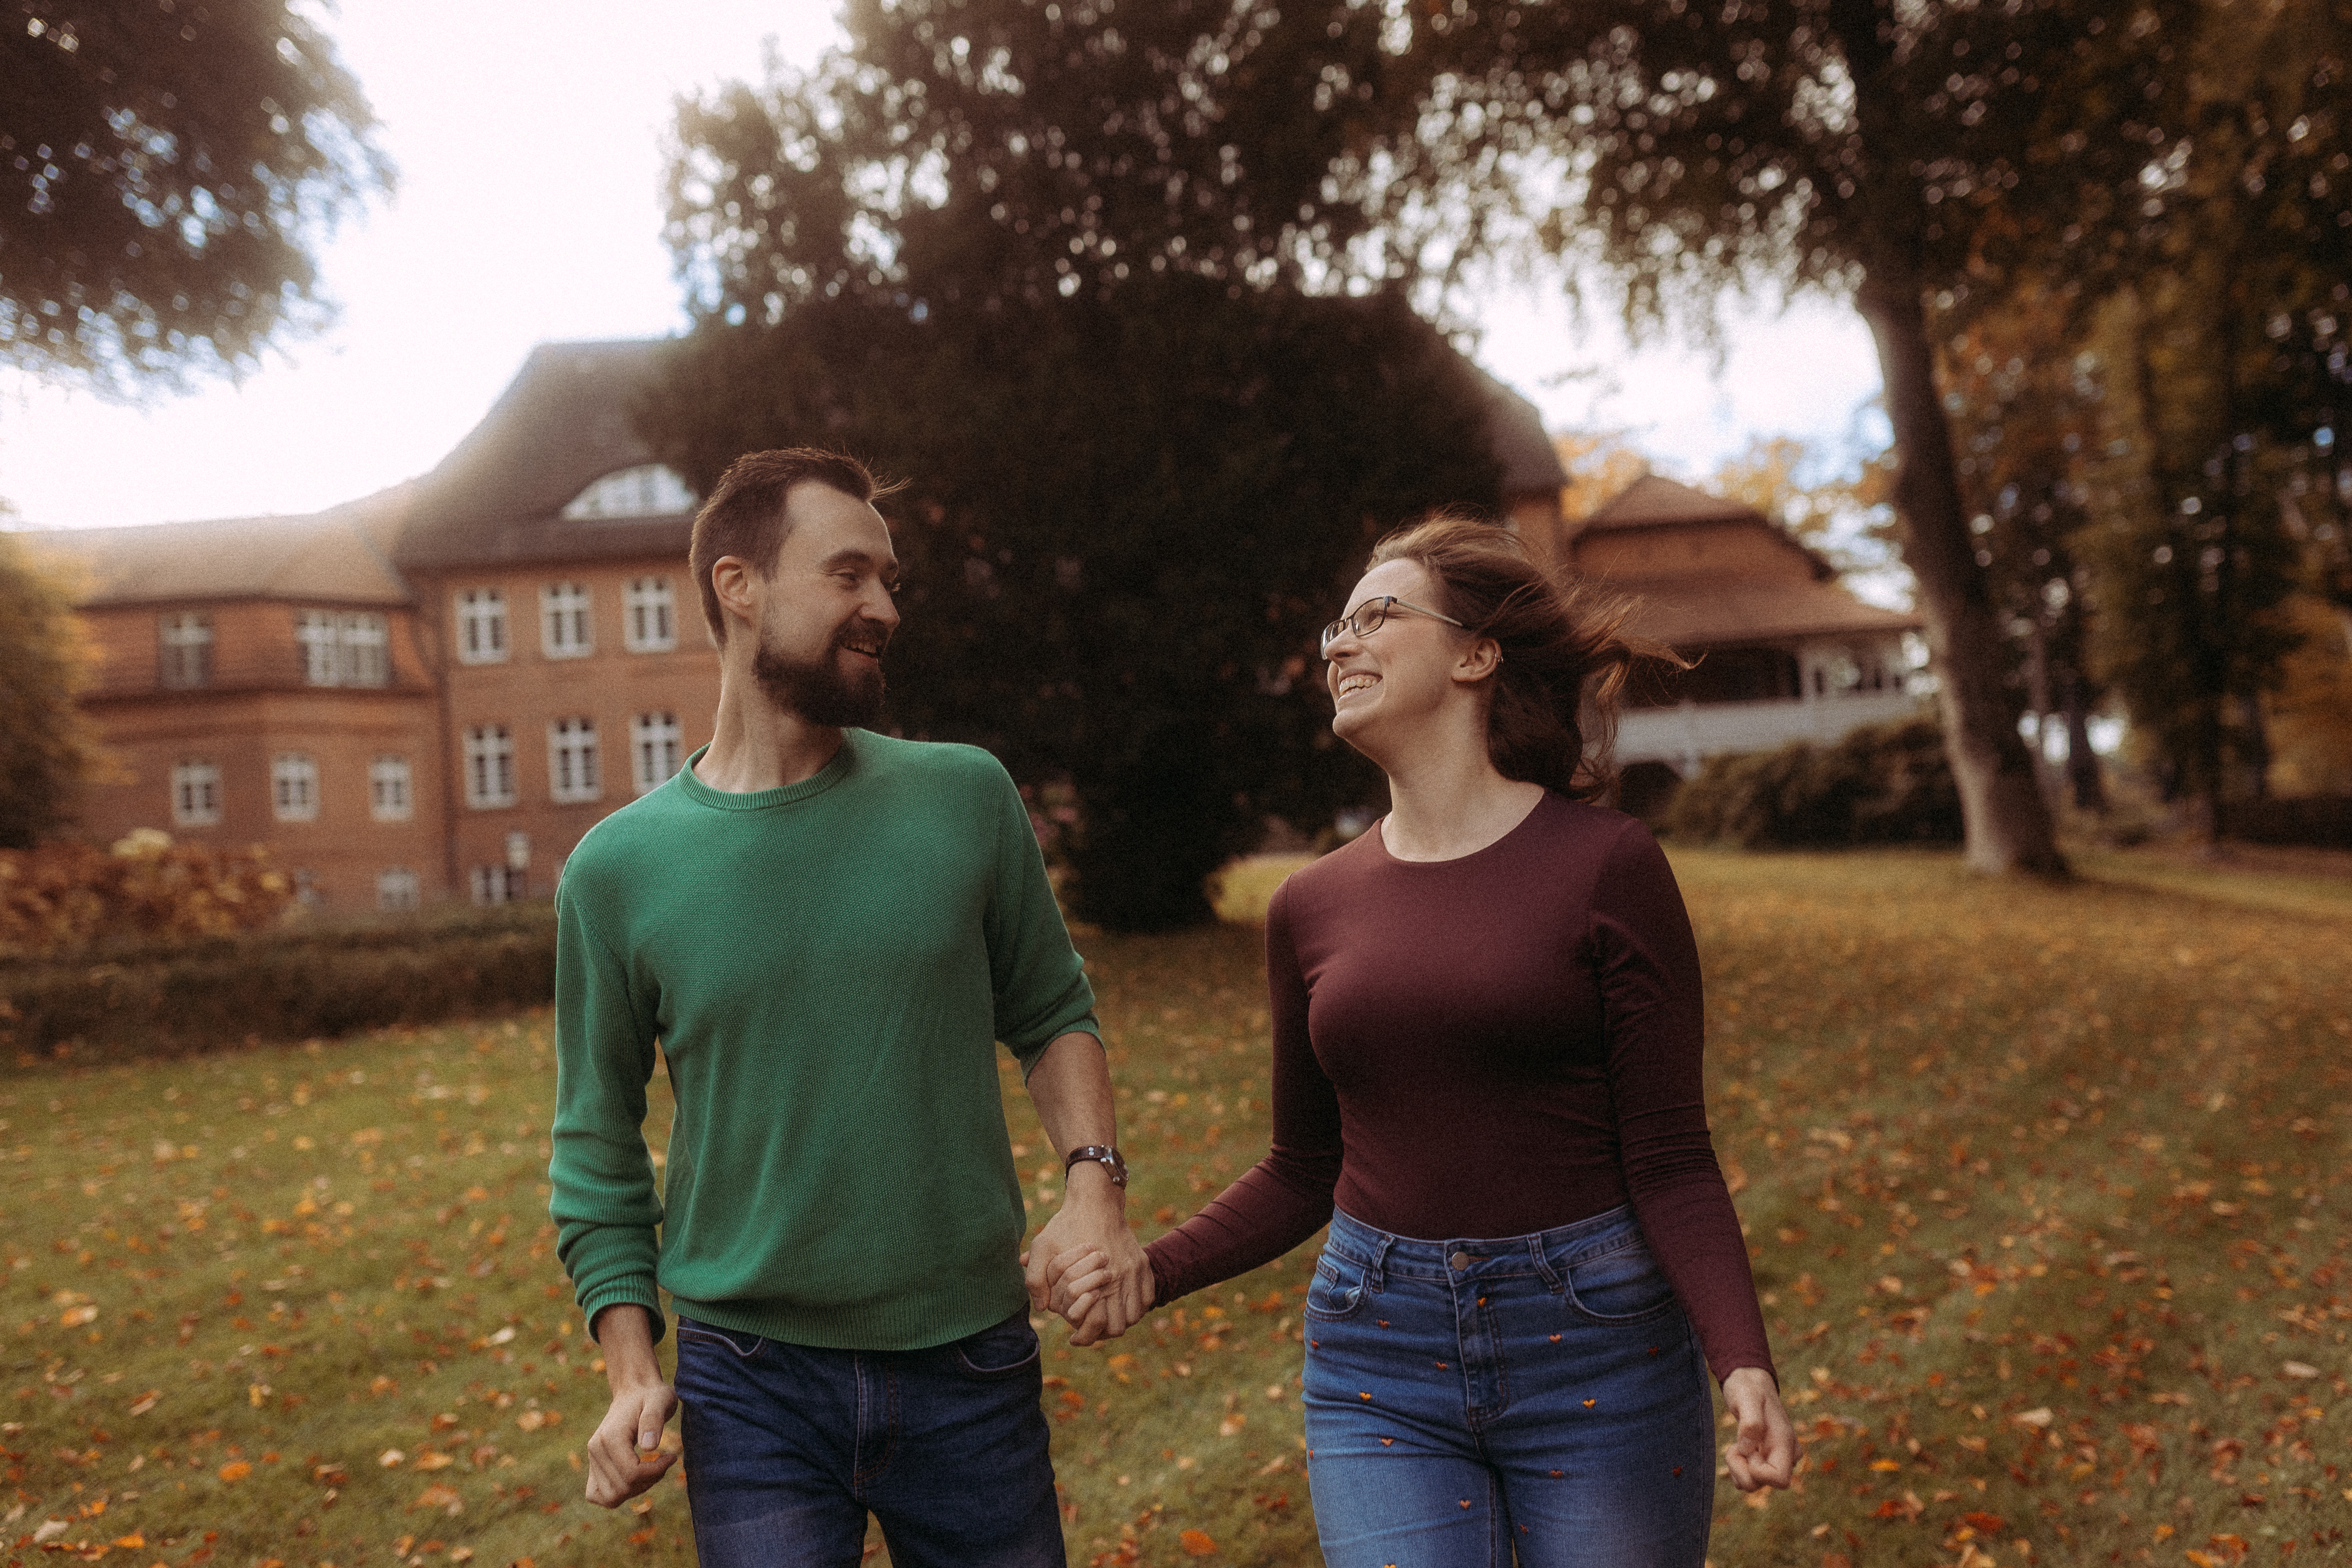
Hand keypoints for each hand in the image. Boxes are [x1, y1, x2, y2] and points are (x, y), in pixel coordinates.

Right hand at [583, 1305, 679, 1508]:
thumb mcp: (660, 1400)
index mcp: (610, 1437)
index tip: (670, 1457)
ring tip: (650, 1470)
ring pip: (610, 1497)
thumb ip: (654, 1420)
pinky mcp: (594, 1466)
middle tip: (662, 1463)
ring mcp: (592, 1459)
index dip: (655, 1472)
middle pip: (621, 1489)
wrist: (635, 1392)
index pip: (631, 1474)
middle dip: (647, 1481)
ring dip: (635, 1490)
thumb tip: (649, 1447)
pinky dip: (618, 1494)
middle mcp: (595, 1450)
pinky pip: (597, 1495)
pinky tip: (636, 1477)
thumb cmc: (651, 1396)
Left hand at [1022, 1165, 1150, 1345]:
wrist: (1095, 1200)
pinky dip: (1136, 1306)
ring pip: (1135, 1315)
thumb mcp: (1042, 1248)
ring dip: (1122, 1320)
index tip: (1075, 1337)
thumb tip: (1042, 1309)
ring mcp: (1134, 1271)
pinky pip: (1147, 1298)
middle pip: (1118, 1327)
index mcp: (1094, 1279)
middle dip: (1104, 1332)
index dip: (1085, 1337)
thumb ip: (1035, 1280)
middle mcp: (1119, 1279)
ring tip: (1105, 1317)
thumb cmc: (1065, 1225)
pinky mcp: (1142, 1264)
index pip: (1097, 1326)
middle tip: (1091, 1327)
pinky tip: (1121, 1302)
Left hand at [1721, 1365, 1797, 1490]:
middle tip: (1737, 1445)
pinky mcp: (1764, 1460)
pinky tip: (1739, 1447)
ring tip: (1737, 1444)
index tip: (1748, 1451)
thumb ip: (1750, 1422)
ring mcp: (1775, 1459)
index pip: (1780, 1480)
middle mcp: (1785, 1456)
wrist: (1750, 1381)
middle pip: (1763, 1485)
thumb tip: (1748, 1450)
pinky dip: (1738, 1467)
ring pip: (1753, 1484)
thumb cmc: (1749, 1387)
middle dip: (1742, 1469)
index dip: (1758, 1472)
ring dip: (1738, 1467)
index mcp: (1785, 1443)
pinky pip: (1749, 1478)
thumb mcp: (1747, 1398)